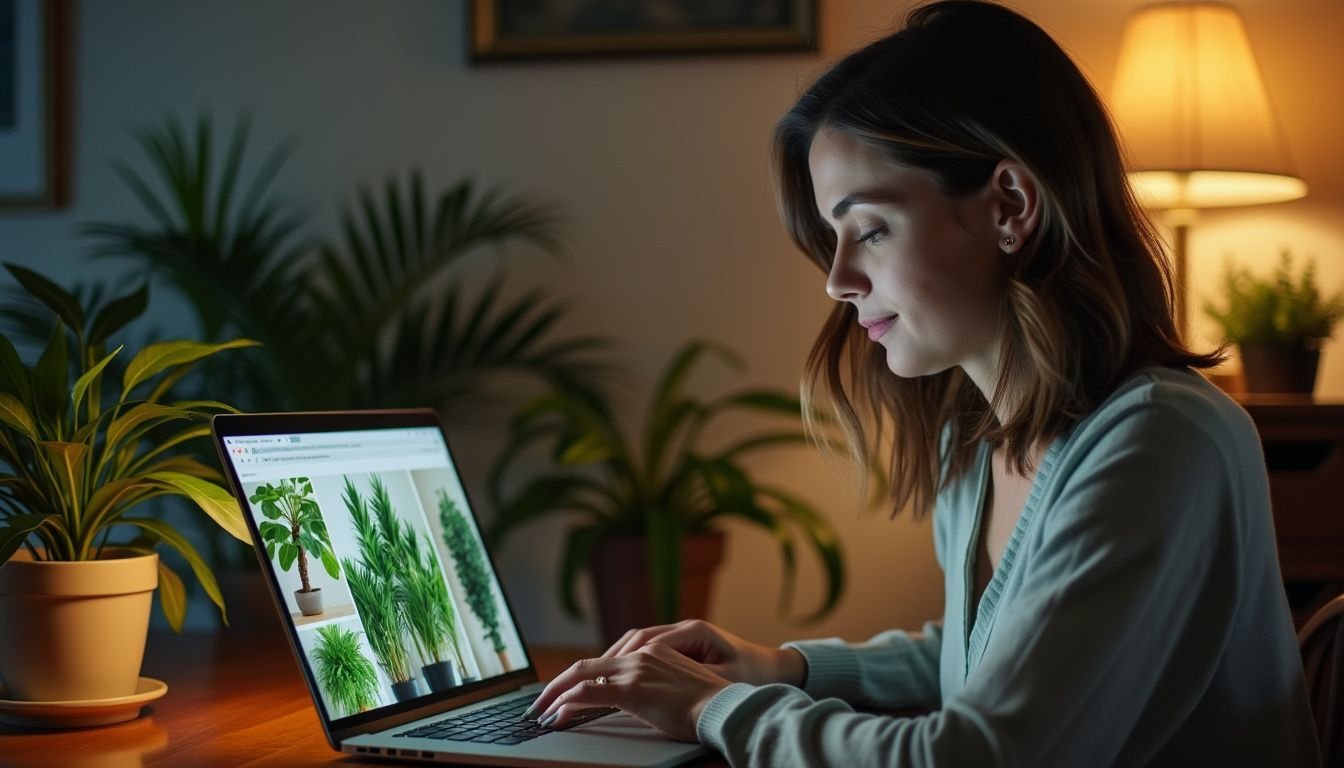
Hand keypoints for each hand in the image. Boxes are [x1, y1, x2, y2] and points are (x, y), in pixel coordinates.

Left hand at [528, 643, 729, 741]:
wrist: (725, 708)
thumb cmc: (709, 706)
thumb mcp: (677, 689)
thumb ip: (655, 688)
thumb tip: (638, 703)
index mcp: (653, 651)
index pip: (605, 660)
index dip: (579, 676)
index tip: (564, 691)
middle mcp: (641, 654)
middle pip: (585, 664)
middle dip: (557, 684)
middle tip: (540, 702)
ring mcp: (636, 669)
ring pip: (580, 676)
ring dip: (556, 694)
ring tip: (541, 712)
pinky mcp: (633, 689)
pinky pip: (589, 693)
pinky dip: (567, 704)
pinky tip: (556, 716)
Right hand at [602, 619, 805, 686]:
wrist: (776, 671)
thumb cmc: (753, 679)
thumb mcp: (720, 685)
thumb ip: (685, 684)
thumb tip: (648, 690)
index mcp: (692, 632)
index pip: (641, 643)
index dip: (614, 661)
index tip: (589, 680)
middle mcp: (683, 630)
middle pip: (631, 641)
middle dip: (600, 663)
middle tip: (569, 684)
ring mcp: (682, 637)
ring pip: (634, 644)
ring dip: (610, 662)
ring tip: (584, 682)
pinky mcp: (683, 647)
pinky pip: (645, 650)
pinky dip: (625, 662)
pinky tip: (612, 678)